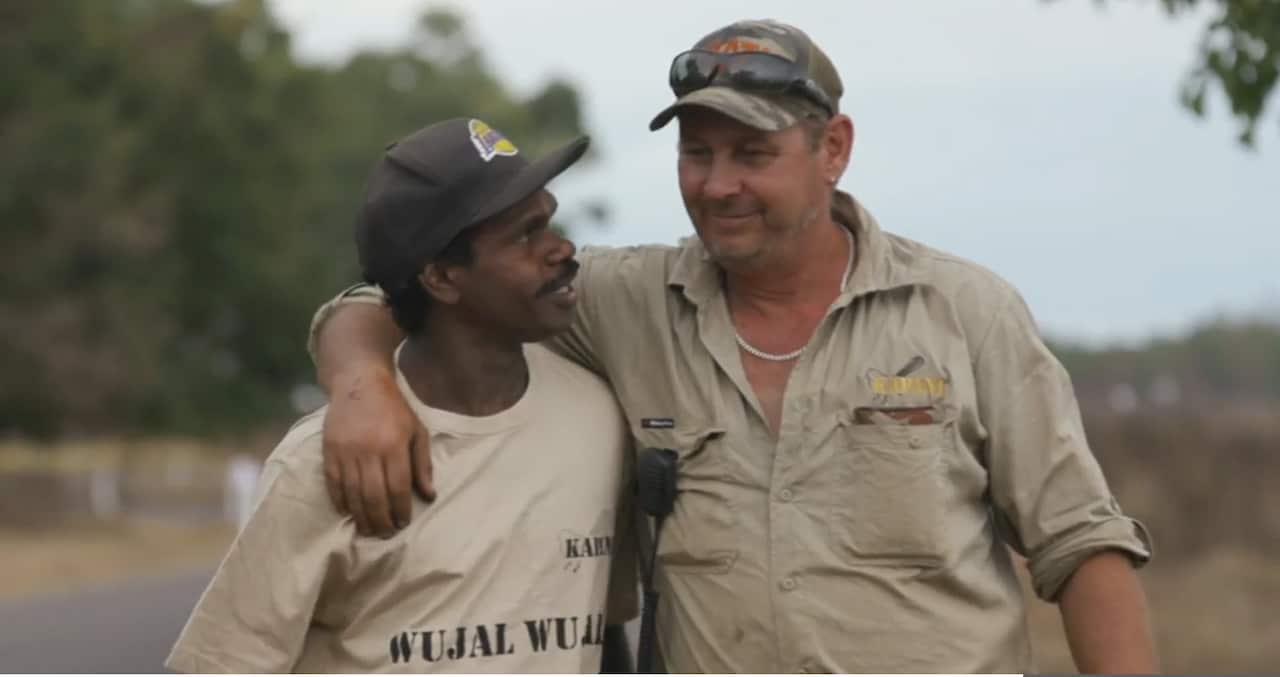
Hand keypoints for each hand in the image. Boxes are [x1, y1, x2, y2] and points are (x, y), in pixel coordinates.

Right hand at [322, 364, 434, 536]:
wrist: (359, 382)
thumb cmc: (394, 408)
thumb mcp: (417, 430)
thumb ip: (422, 464)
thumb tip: (429, 496)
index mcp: (393, 445)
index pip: (398, 487)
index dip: (401, 510)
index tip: (403, 524)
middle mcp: (368, 450)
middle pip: (374, 496)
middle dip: (381, 520)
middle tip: (386, 534)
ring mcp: (346, 451)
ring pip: (352, 493)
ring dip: (361, 516)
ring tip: (369, 530)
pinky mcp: (329, 450)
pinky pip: (333, 483)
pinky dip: (340, 501)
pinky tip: (348, 513)